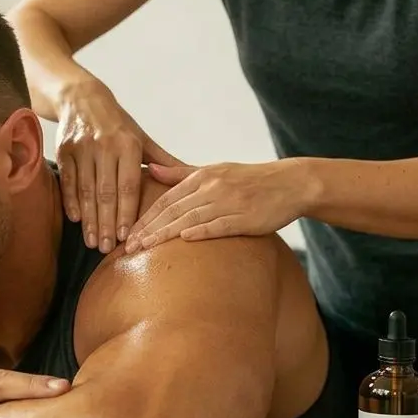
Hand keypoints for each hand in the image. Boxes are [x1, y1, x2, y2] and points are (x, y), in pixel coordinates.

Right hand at [56, 80, 184, 251]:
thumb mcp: (142, 138)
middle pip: (106, 191)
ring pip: (85, 189)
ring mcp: (82, 148)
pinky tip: (75, 220)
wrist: (82, 98)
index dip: (127, 212)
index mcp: (128, 144)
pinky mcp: (64, 149)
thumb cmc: (117, 124)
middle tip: (107, 248)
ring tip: (92, 242)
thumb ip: (165, 161)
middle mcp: (104, 146)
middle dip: (106, 222)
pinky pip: (67, 180)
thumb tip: (195, 177)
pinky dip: (70, 201)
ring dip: (89, 218)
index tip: (126, 236)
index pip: (128, 184)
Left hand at [125, 160, 307, 250]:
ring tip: (145, 249)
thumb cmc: (250, 180)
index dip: (145, 216)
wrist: (290, 184)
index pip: (166, 198)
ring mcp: (230, 202)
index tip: (127, 233)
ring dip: (165, 234)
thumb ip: (181, 173)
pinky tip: (184, 239)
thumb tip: (151, 168)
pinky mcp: (246, 217)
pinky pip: (220, 225)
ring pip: (191, 218)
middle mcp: (213, 187)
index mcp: (203, 176)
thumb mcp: (215, 170)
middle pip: (173, 210)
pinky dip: (202, 231)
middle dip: (148, 229)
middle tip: (127, 247)